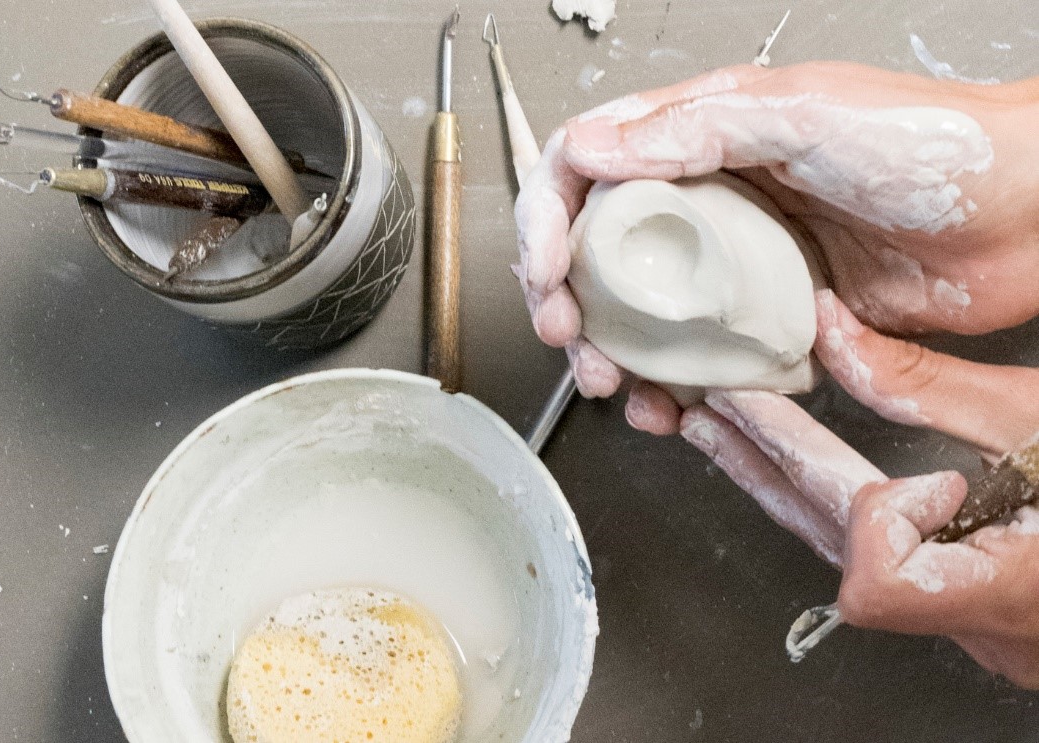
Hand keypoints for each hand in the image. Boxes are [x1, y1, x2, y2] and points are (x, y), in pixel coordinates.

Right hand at [514, 63, 1038, 432]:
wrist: (1025, 216)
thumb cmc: (934, 144)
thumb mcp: (806, 113)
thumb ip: (694, 127)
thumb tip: (594, 146)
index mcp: (701, 136)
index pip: (587, 165)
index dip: (548, 217)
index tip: (545, 269)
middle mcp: (708, 199)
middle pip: (598, 249)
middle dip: (567, 297)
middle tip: (571, 336)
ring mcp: (734, 264)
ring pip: (640, 313)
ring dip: (611, 352)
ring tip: (614, 382)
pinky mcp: (768, 318)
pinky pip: (699, 358)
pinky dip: (672, 388)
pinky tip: (668, 404)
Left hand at [677, 329, 1038, 685]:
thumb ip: (935, 387)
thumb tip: (832, 331)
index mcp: (1015, 590)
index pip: (881, 584)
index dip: (882, 522)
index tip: (932, 478)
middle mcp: (979, 625)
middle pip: (833, 548)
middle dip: (769, 465)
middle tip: (714, 405)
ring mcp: (967, 627)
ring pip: (839, 553)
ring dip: (780, 482)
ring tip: (723, 428)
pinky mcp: (963, 610)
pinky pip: (867, 555)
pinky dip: (824, 502)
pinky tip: (789, 468)